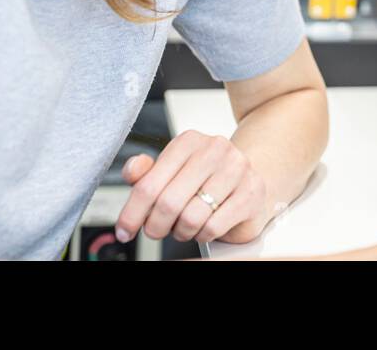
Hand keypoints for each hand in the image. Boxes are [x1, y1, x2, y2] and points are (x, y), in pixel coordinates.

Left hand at [115, 130, 270, 245]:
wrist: (251, 179)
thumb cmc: (207, 178)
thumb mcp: (172, 171)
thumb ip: (147, 173)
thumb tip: (132, 171)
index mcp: (189, 141)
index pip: (149, 183)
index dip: (132, 213)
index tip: (124, 230)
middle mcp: (214, 150)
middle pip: (168, 202)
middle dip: (156, 226)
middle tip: (156, 230)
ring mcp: (236, 170)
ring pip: (191, 218)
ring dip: (181, 231)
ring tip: (184, 226)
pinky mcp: (251, 193)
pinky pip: (213, 227)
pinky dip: (203, 234)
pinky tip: (204, 226)